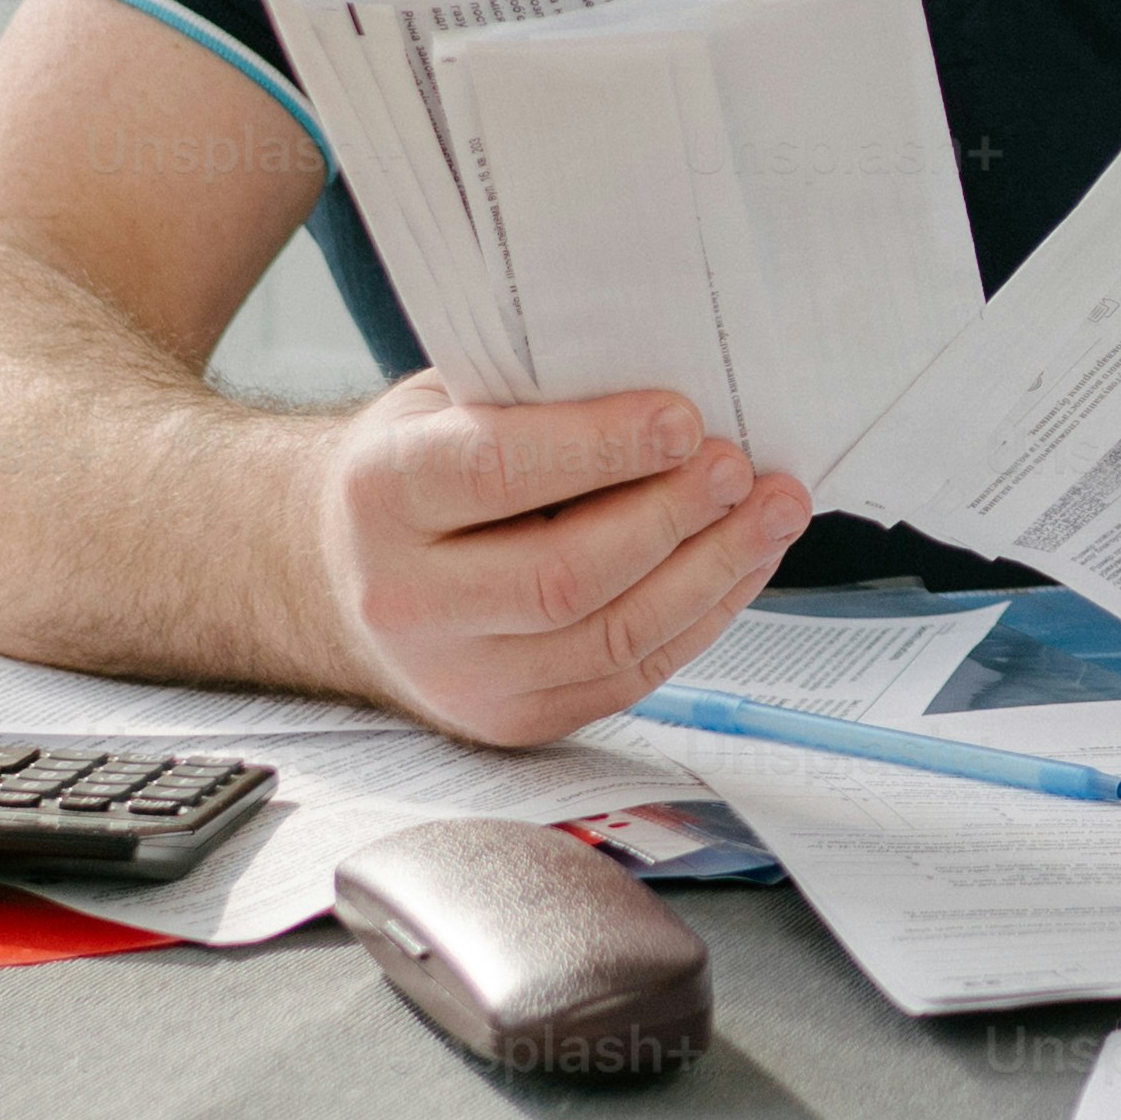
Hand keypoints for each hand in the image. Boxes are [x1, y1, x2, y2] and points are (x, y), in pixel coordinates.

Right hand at [303, 377, 807, 744]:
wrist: (349, 572)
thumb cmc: (419, 466)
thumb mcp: (445, 404)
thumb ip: (534, 398)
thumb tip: (671, 397)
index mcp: (382, 494)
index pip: (496, 472)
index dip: (600, 446)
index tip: (684, 418)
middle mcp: (408, 599)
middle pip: (563, 574)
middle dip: (672, 517)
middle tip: (740, 467)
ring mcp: (459, 676)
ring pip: (610, 634)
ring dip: (711, 571)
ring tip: (771, 511)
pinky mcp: (511, 721)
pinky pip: (628, 675)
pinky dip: (699, 618)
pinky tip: (740, 564)